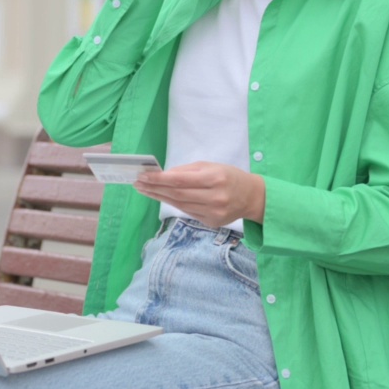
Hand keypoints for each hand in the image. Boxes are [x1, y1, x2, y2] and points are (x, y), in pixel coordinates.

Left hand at [133, 162, 266, 227]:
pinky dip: (172, 204)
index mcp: (215, 178)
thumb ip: (187, 170)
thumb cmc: (228, 176)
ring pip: (179, 205)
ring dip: (159, 197)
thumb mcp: (210, 166)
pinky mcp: (211, 223)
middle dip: (154, 188)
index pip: (180, 180)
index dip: (159, 179)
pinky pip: (187, 212)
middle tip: (138, 183)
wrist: (251, 197)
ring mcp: (213, 213)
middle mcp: (214, 198)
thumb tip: (163, 175)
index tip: (143, 176)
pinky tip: (161, 197)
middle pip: (177, 194)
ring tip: (144, 190)